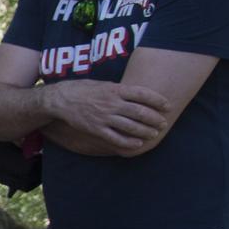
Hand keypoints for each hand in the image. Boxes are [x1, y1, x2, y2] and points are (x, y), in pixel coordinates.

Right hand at [47, 80, 171, 150]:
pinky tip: (137, 144)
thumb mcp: (103, 84)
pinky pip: (115, 138)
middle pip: (140, 112)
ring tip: (154, 134)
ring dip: (145, 131)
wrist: (61, 99)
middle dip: (155, 119)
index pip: (143, 94)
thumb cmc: (83, 89)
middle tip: (163, 123)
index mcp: (115, 89)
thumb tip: (138, 95)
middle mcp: (111, 103)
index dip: (158, 100)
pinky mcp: (96, 129)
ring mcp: (104, 117)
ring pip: (131, 126)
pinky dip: (128, 142)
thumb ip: (120, 90)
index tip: (167, 106)